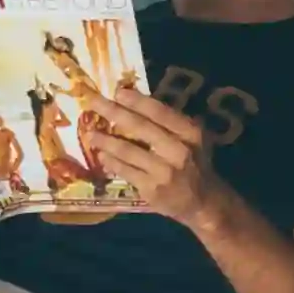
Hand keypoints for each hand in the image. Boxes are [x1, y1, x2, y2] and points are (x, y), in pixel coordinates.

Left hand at [82, 86, 222, 224]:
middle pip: (141, 127)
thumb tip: (132, 101)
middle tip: (91, 102)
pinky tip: (102, 156)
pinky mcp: (152, 190)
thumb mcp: (190, 139)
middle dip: (113, 112)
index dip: (137, 101)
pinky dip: (111, 162)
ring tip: (90, 133)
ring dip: (106, 140)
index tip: (117, 91)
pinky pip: (126, 171)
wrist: (203, 202)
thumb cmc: (193, 163)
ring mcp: (164, 172)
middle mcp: (178, 150)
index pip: (160, 112)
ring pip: (128, 151)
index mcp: (189, 133)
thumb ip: (167, 123)